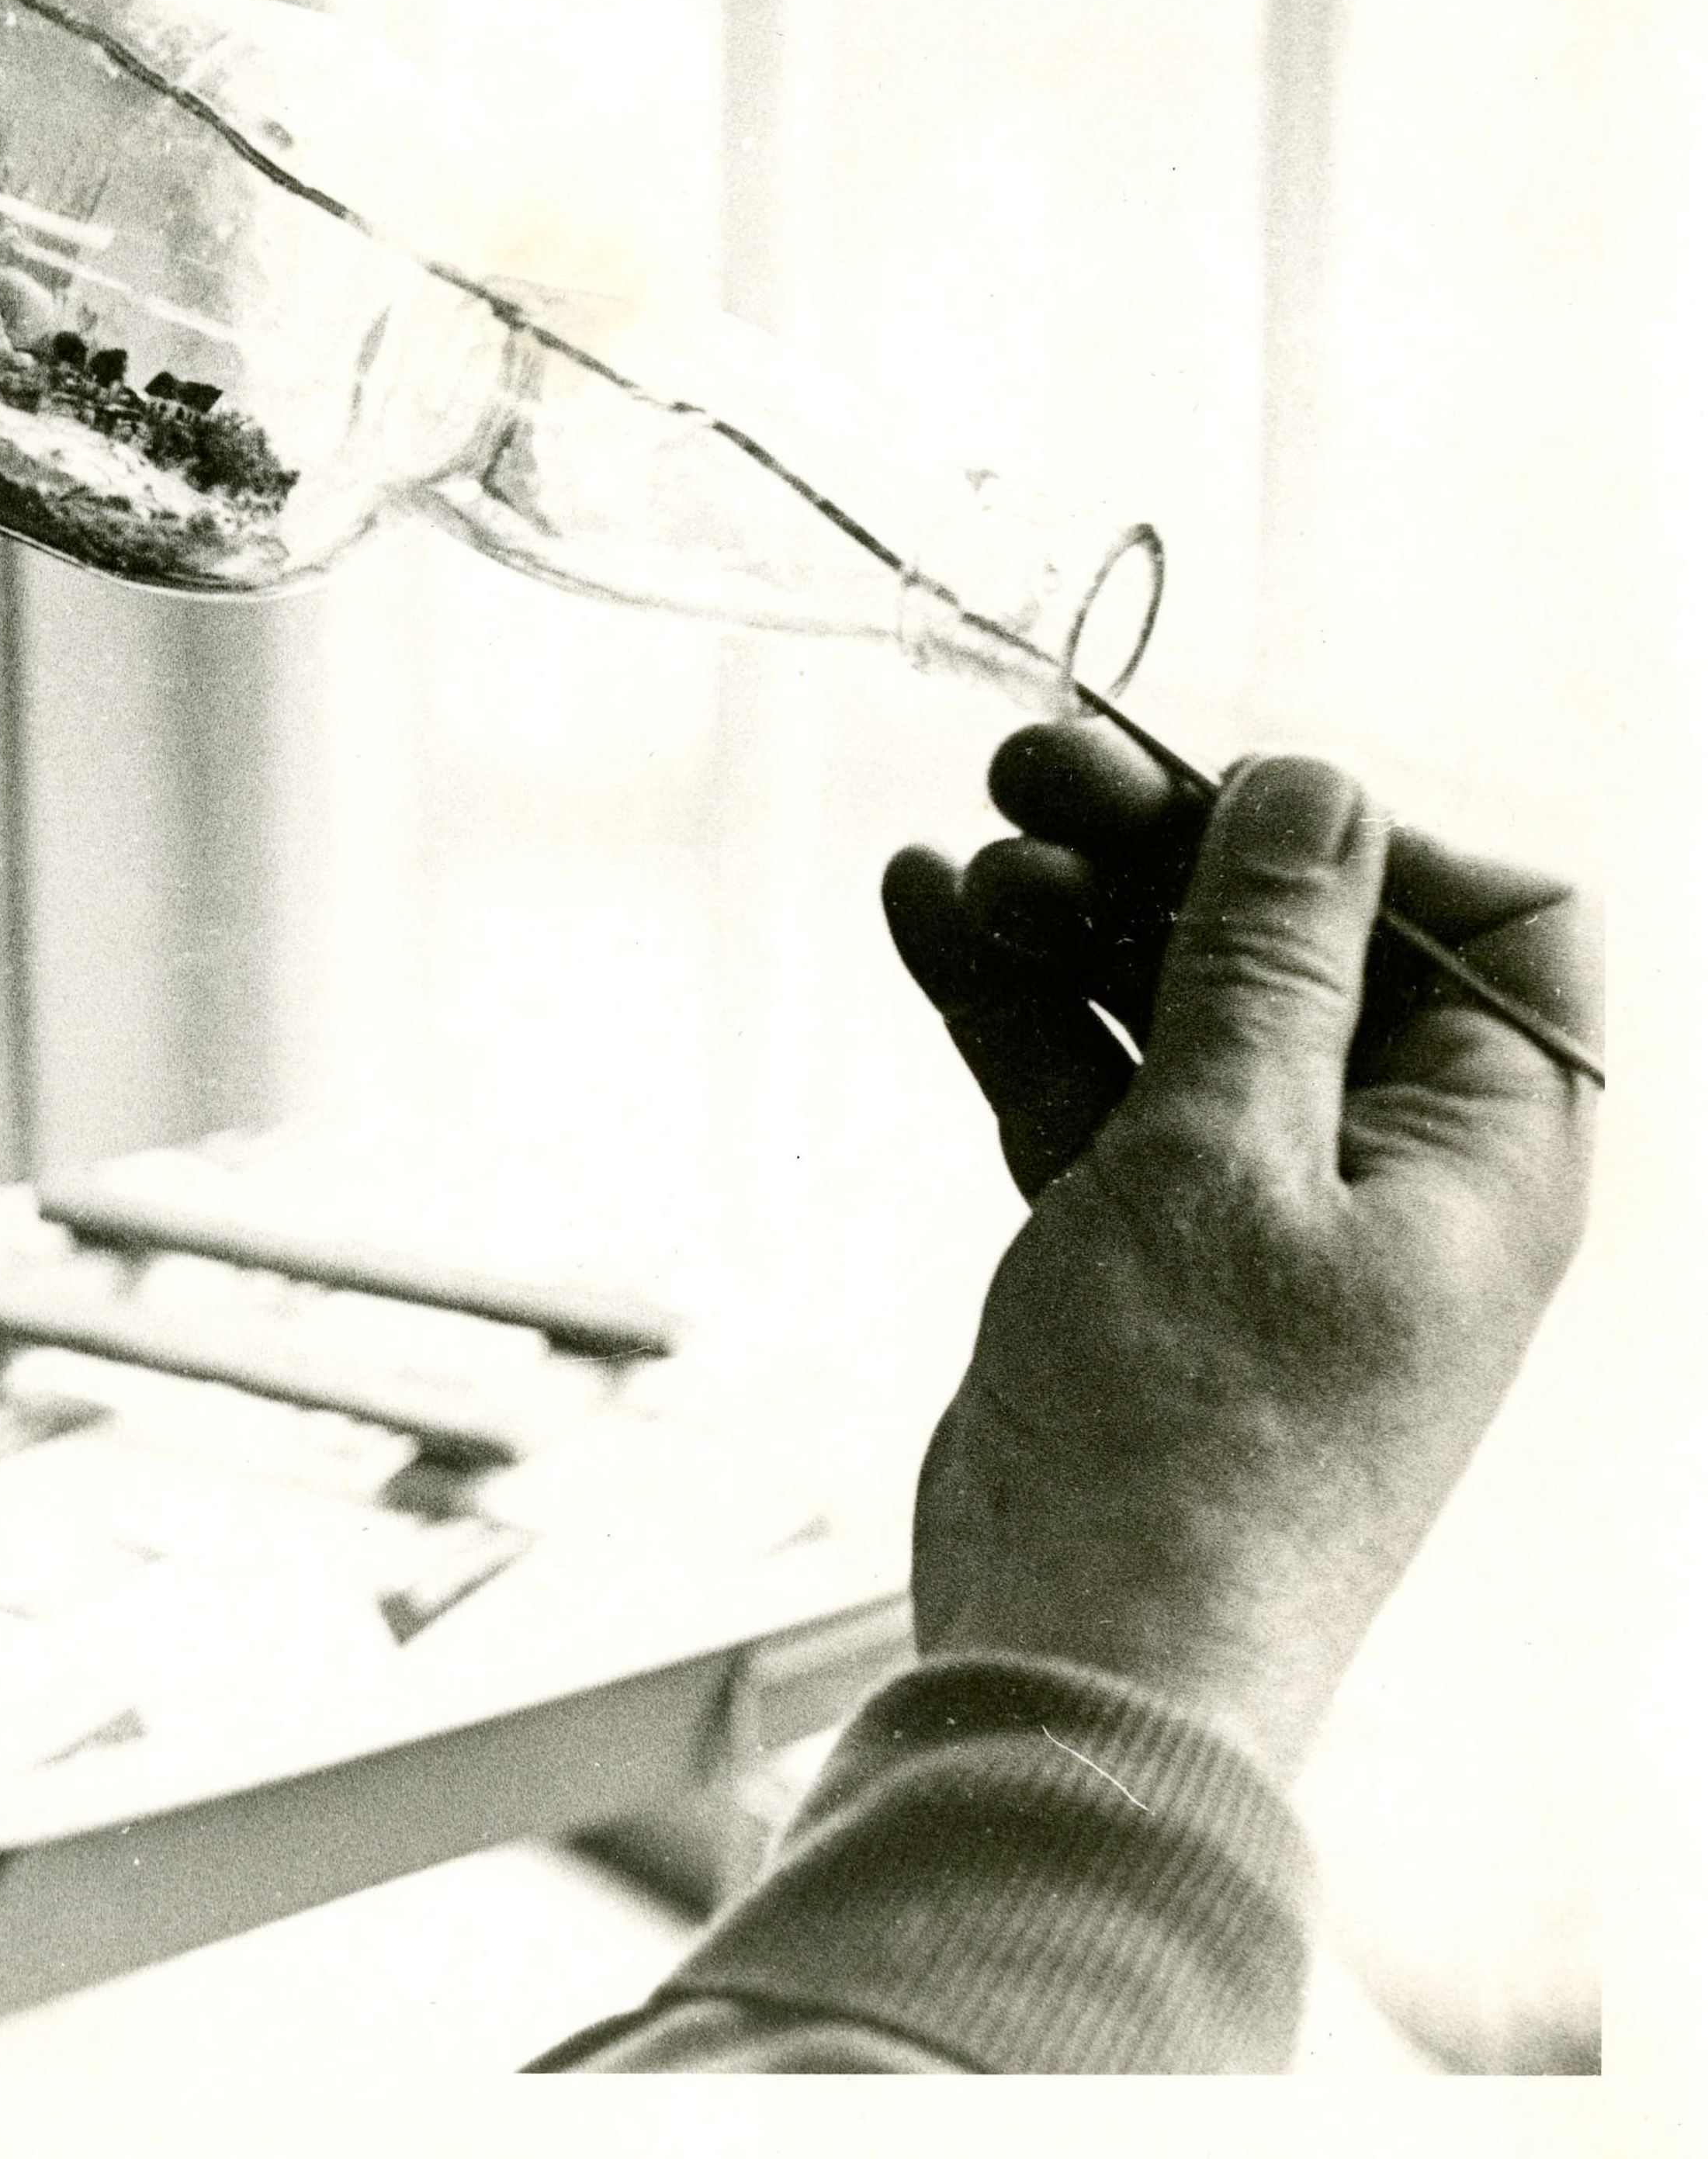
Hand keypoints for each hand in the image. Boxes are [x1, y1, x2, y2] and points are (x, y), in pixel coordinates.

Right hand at [880, 724, 1598, 1775]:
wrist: (1084, 1651)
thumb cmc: (1194, 1435)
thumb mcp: (1227, 1157)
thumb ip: (1265, 962)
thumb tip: (1312, 790)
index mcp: (1489, 1156)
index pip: (1498, 924)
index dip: (1368, 841)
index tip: (1221, 801)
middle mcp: (1392, 1172)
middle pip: (1301, 945)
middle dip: (1165, 848)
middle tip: (1028, 768)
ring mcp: (1256, 1210)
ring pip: (1171, 1001)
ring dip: (1067, 915)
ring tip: (959, 854)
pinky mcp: (1135, 1244)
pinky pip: (1081, 1080)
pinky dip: (1006, 999)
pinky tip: (920, 913)